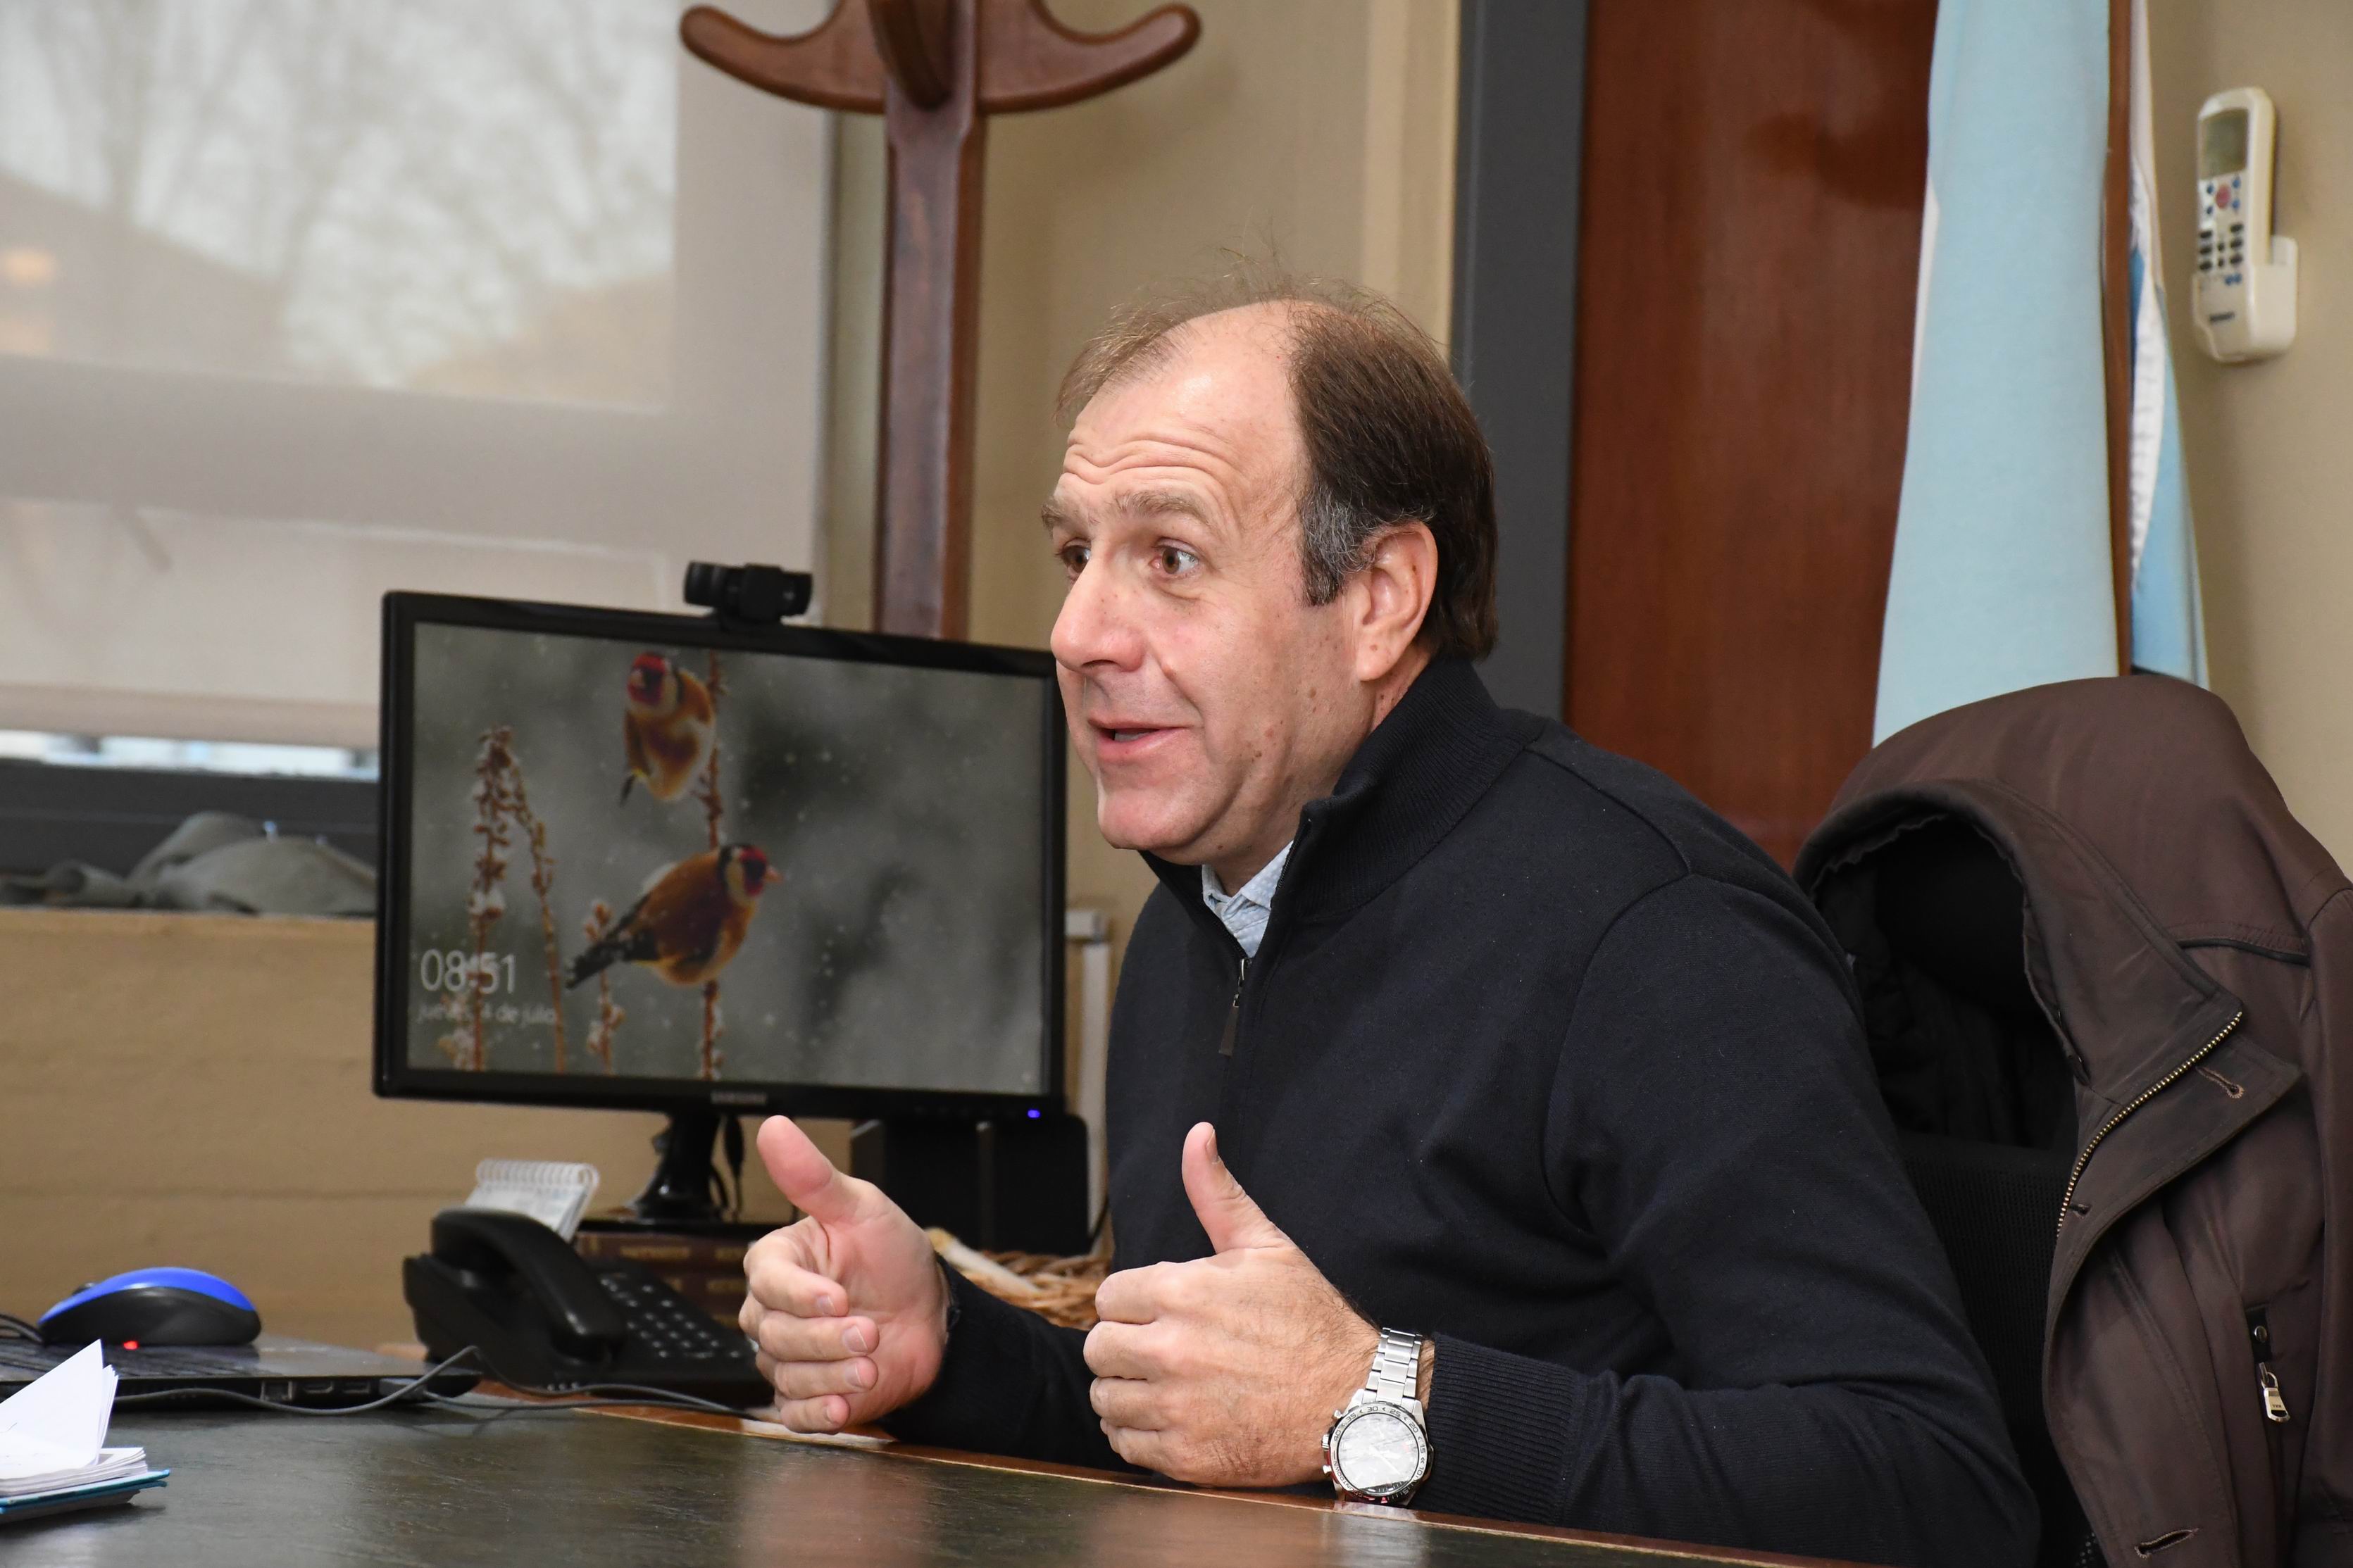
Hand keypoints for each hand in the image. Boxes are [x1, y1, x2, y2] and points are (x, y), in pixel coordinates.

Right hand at [739, 1116, 947, 1431]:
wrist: (931, 1317)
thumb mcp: (862, 1209)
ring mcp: (789, 1356)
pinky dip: (819, 1415)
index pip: (768, 1279)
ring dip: (832, 1374)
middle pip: (775, 1332)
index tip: (839, 1296)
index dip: (801, 1293)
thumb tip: (775, 1128)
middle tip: (871, 1330)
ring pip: (786, 1373)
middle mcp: (776, 1310)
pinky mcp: (806, 1396)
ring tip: (870, 1364)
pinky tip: (844, 1408)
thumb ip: (813, 1176)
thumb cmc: (893, 1259)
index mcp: (780, 1262)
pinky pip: (793, 1414)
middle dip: (826, 1337)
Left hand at [1083, 1122, 1376, 1486]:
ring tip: (1169, 1387)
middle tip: (1163, 1351)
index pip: (1107, 1297)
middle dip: (1124, 1347)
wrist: (1357, 1399)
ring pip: (1105, 1399)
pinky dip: (1140, 1435)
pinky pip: (1125, 1444)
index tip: (1162, 1314)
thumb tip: (1197, 1135)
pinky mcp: (1185, 1456)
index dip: (1134, 1305)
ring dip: (1128, 1393)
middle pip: (1097, 1348)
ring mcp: (1176, 1406)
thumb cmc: (1313, 1319)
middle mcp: (1171, 1349)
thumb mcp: (1267, 1246)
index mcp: (1182, 1291)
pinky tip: (1175, 1419)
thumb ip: (1216, 1193)